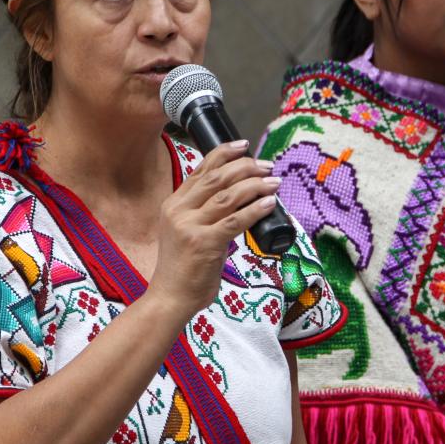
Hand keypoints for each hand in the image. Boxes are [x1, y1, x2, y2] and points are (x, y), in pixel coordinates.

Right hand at [148, 141, 279, 315]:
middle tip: (267, 166)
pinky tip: (270, 203)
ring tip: (274, 182)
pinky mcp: (204, 244)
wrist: (170, 297)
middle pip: (218, 178)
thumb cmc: (183, 267)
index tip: (244, 146)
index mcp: (173, 204)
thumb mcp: (185, 231)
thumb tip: (237, 197)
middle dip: (246, 167)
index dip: (224, 153)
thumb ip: (203, 213)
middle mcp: (179, 211)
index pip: (201, 169)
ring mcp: (190, 227)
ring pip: (228, 196)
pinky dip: (256, 209)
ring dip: (255, 185)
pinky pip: (236, 220)